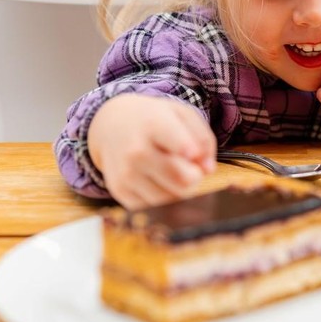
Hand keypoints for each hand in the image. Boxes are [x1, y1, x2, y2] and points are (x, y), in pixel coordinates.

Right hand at [87, 94, 215, 209]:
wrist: (112, 124)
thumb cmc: (154, 120)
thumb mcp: (181, 114)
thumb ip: (203, 138)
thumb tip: (208, 170)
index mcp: (155, 125)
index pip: (179, 145)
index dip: (190, 151)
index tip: (192, 154)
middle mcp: (137, 151)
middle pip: (182, 180)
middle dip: (195, 178)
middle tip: (192, 169)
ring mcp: (126, 173)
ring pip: (170, 199)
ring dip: (178, 190)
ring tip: (172, 173)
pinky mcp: (120, 191)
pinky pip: (153, 207)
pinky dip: (161, 198)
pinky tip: (156, 180)